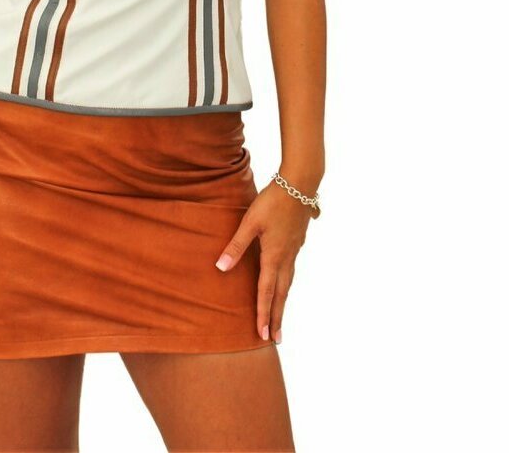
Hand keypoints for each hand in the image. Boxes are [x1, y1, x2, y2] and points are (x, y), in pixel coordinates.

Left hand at [214, 181, 313, 343]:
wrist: (300, 183)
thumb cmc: (272, 201)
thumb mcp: (250, 222)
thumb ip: (236, 246)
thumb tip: (221, 268)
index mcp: (274, 256)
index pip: (266, 292)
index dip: (263, 314)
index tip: (264, 336)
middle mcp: (287, 258)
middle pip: (282, 293)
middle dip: (278, 316)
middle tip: (277, 339)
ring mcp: (295, 250)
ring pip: (288, 282)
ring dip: (283, 302)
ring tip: (282, 317)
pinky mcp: (298, 241)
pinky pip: (291, 270)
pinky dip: (287, 284)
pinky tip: (286, 281)